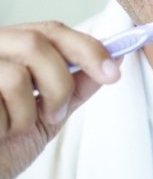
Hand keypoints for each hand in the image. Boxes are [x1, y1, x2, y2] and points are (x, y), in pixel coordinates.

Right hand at [0, 21, 120, 178]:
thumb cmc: (2, 148)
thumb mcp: (47, 116)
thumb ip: (76, 87)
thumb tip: (115, 60)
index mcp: (10, 48)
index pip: (52, 30)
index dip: (87, 47)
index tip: (113, 72)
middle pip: (38, 42)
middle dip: (60, 82)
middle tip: (57, 113)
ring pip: (17, 74)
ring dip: (29, 112)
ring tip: (17, 128)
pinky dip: (6, 125)